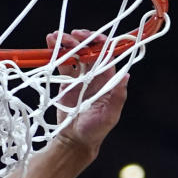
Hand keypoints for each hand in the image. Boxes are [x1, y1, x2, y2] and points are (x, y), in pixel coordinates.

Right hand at [48, 29, 128, 153]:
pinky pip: (62, 63)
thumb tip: (126, 75)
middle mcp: (95, 74)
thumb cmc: (96, 131)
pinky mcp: (66, 82)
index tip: (90, 38)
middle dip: (81, 39)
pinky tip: (50, 43)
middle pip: (89, 49)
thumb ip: (118, 96)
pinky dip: (56, 52)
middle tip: (71, 35)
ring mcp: (80, 77)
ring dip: (66, 43)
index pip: (106, 54)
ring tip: (55, 37)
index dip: (99, 43)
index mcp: (107, 79)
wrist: (75, 141)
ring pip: (75, 53)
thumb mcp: (110, 115)